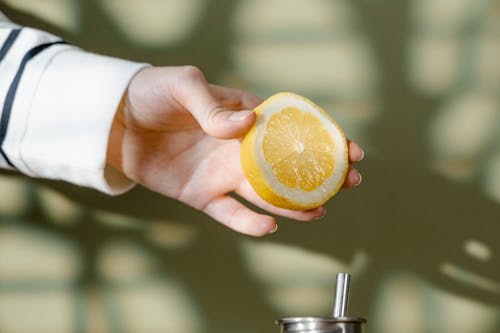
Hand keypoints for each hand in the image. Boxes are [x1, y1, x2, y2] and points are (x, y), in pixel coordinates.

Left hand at [107, 66, 363, 235]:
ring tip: (318, 211)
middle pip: (288, 166)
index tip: (350, 148)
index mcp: (244, 117)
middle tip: (349, 182)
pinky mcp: (202, 195)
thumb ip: (213, 105)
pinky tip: (268, 227)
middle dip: (320, 175)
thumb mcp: (183, 85)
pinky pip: (231, 214)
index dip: (323, 138)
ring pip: (267, 195)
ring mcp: (223, 174)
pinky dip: (249, 224)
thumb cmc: (151, 94)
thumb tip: (247, 125)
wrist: (115, 123)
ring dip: (294, 205)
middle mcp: (239, 149)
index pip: (291, 128)